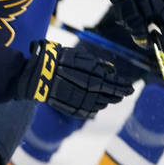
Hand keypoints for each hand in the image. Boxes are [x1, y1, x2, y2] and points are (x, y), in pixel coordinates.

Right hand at [18, 40, 132, 118]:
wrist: (33, 72)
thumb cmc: (55, 59)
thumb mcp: (76, 55)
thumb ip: (94, 62)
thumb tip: (111, 69)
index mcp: (88, 72)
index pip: (110, 81)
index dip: (120, 85)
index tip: (130, 86)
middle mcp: (83, 85)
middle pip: (106, 92)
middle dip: (117, 93)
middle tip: (126, 94)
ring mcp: (75, 96)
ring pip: (97, 102)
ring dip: (108, 101)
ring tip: (114, 99)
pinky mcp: (66, 104)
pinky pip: (85, 109)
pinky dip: (94, 108)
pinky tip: (99, 107)